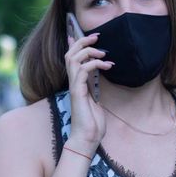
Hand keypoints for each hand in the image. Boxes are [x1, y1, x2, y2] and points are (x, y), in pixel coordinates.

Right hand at [64, 33, 113, 156]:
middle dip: (82, 42)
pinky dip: (94, 64)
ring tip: (103, 52)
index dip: (76, 44)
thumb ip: (94, 88)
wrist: (87, 139)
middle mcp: (73, 83)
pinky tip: (106, 66)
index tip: (87, 36)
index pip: (71, 59)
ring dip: (88, 51)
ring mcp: (74, 87)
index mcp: (77, 84)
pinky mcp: (77, 93)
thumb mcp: (96, 101)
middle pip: (69, 54)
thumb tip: (99, 78)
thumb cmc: (92, 124)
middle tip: (97, 36)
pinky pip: (82, 71)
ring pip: (72, 59)